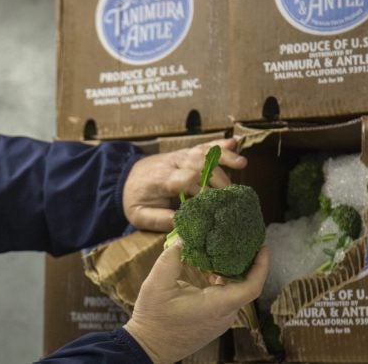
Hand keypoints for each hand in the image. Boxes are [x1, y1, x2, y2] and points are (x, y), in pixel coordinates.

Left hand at [122, 138, 247, 231]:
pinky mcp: (186, 154)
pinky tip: (235, 143)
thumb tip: (183, 223)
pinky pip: (204, 146)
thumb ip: (159, 220)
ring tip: (241, 163)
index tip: (214, 204)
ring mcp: (180, 156)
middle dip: (218, 178)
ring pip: (203, 152)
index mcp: (161, 179)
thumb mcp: (139, 215)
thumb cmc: (135, 199)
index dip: (203, 190)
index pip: (185, 179)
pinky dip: (219, 145)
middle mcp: (173, 164)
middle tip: (232, 195)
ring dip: (223, 157)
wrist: (126, 178)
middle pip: (199, 164)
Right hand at [124, 242, 269, 363]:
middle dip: (248, 263)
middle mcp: (224, 315)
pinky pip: (226, 299)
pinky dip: (224, 282)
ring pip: (236, 292)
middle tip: (243, 241)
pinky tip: (212, 269)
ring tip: (228, 250)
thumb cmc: (153, 318)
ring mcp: (220, 321)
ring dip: (234, 272)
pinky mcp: (213, 322)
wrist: (148, 347)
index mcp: (217, 306)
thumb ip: (171, 258)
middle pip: (246, 286)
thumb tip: (183, 238)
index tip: (262, 247)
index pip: (252, 286)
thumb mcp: (157, 284)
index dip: (261, 266)